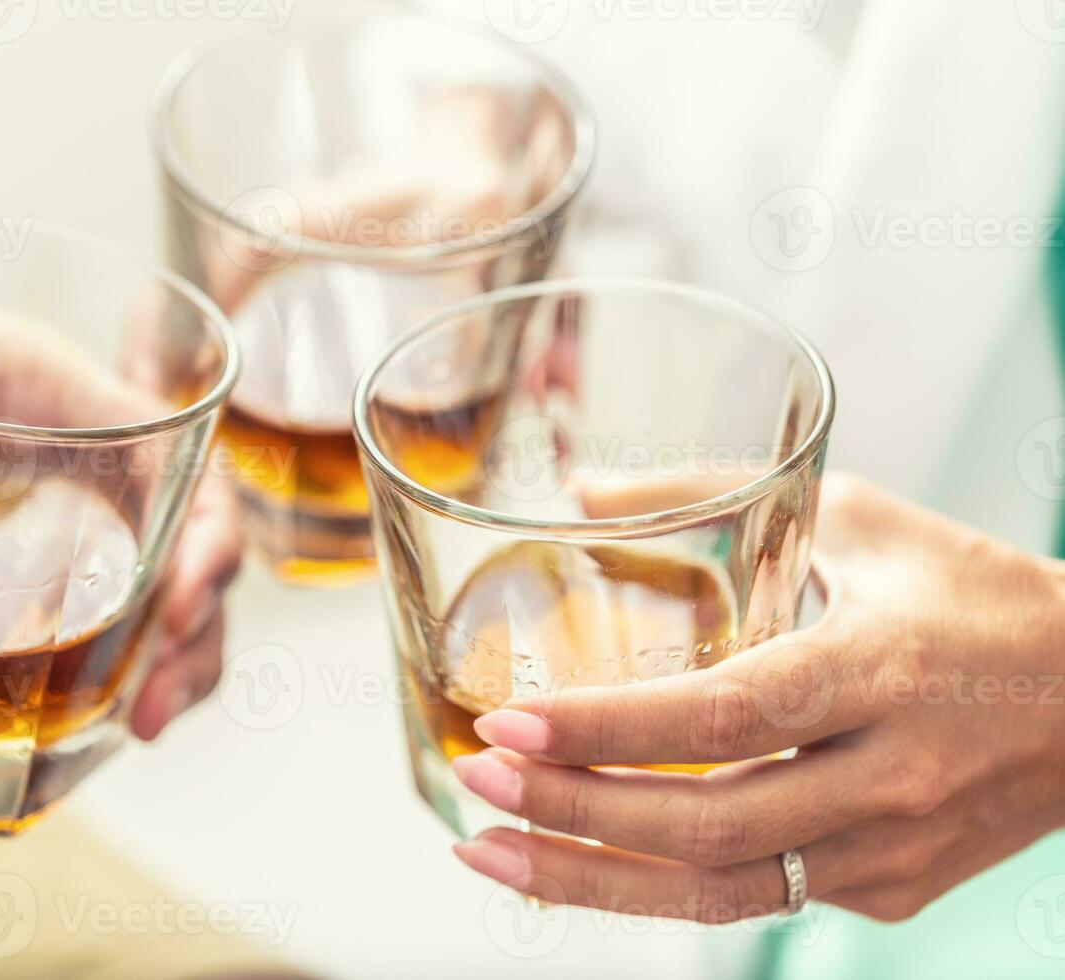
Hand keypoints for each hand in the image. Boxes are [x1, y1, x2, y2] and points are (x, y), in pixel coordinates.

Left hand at [0, 162, 239, 740]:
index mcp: (23, 378)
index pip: (164, 439)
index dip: (203, 522)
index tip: (182, 605)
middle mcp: (40, 443)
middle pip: (173, 526)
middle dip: (191, 620)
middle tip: (153, 709)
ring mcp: (10, 502)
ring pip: (132, 577)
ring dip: (156, 655)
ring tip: (141, 725)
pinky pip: (52, 611)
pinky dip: (83, 671)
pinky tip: (67, 727)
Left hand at [450, 473, 1064, 922]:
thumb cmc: (975, 596)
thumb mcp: (861, 518)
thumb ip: (719, 495)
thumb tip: (580, 493)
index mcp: (880, 671)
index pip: (725, 715)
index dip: (608, 728)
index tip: (506, 719)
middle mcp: (888, 776)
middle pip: (707, 824)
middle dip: (572, 811)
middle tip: (475, 776)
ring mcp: (891, 850)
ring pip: (720, 890)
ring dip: (589, 879)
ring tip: (487, 849)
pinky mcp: (890, 890)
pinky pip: (755, 896)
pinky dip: (656, 884)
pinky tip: (580, 858)